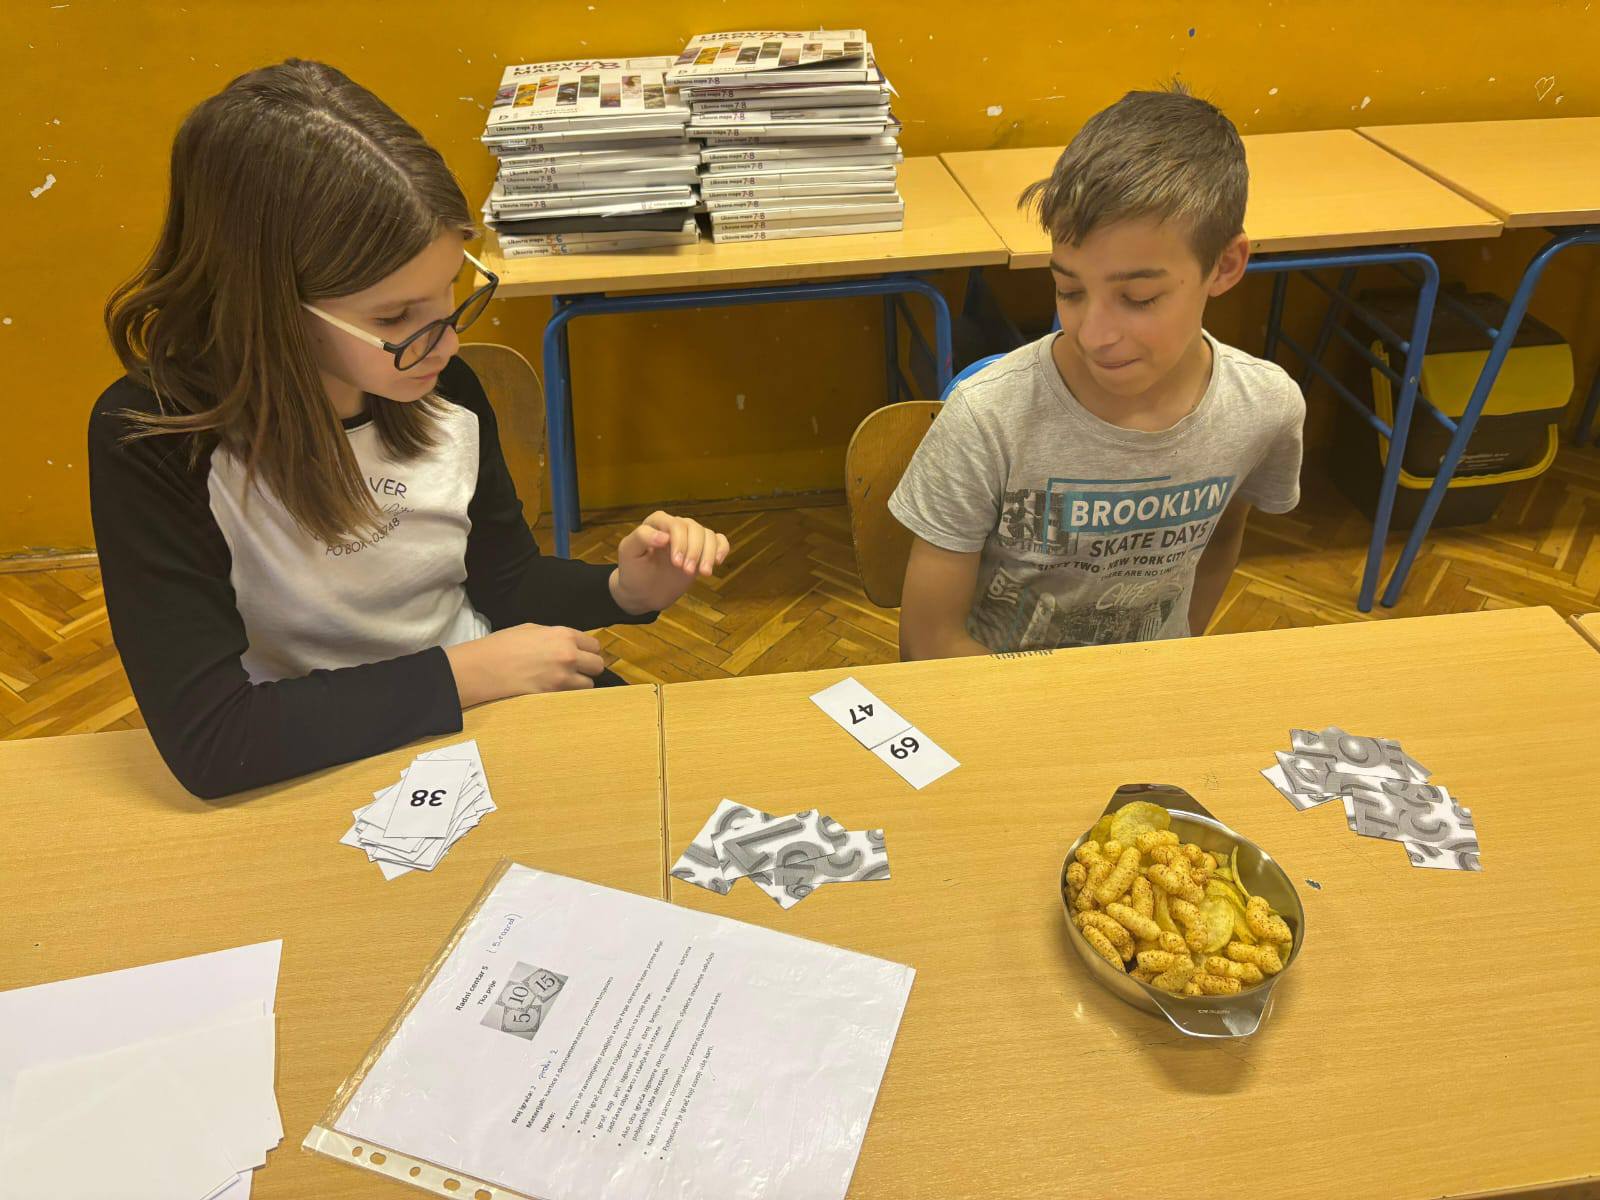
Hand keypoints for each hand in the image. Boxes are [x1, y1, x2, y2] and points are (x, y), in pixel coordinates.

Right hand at [444, 624, 604, 707]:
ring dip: (580, 683)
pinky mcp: (554, 695)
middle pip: (598, 665)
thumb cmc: (504, 644)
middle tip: (576, 670)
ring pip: (589, 684)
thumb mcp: (533, 629)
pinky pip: (574, 696)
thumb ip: (556, 636)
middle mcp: (569, 655)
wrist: (485, 667)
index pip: (594, 645)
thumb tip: (569, 644)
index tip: (581, 655)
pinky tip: (556, 690)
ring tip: (564, 682)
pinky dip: (569, 695)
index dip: (588, 650)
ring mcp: (563, 677)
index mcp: (564, 635)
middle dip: (588, 668)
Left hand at [609, 511, 730, 615]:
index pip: (675, 524)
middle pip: (694, 528)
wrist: (643, 592)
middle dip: (694, 551)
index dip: (679, 541)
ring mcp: (690, 538)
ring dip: (708, 553)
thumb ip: (641, 538)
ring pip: (708, 534)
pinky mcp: (701, 550)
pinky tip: (717, 562)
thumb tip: (664, 536)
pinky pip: (718, 540)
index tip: (677, 563)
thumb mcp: (628, 553)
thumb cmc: (633, 571)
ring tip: (704, 574)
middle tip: (687, 573)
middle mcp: (675, 526)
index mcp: (656, 523)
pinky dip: (722, 548)